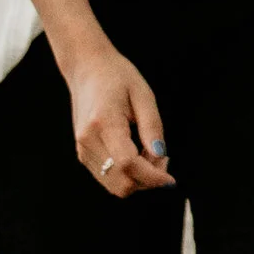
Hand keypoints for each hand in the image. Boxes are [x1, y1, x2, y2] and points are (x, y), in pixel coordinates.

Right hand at [61, 31, 173, 193]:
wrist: (86, 68)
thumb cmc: (117, 76)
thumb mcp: (143, 95)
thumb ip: (153, 127)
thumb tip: (161, 156)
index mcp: (104, 122)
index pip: (128, 163)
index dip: (152, 176)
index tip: (171, 179)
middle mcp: (88, 140)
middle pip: (121, 182)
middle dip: (147, 180)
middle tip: (164, 159)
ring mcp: (82, 149)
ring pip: (114, 185)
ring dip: (138, 179)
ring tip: (150, 154)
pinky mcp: (82, 153)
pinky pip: (107, 178)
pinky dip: (127, 175)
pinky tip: (137, 155)